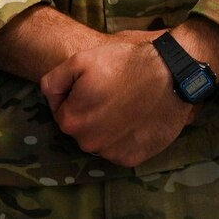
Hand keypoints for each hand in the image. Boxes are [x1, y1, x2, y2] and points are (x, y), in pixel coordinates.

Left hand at [40, 38, 196, 167]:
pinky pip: (120, 148)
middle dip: (89, 111)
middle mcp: (89, 144)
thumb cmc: (125, 63)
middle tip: (110, 92)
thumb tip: (48, 95)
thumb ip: (54, 80)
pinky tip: (135, 117)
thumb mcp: (81, 60)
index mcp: (72, 121)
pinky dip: (125, 136)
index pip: (61, 110)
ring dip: (106, 125)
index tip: (93, 83)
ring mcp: (112, 154)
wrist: (170, 75)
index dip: (74, 94)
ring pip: (100, 139)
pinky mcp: (133, 158)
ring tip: (125, 103)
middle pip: (81, 127)